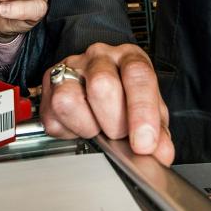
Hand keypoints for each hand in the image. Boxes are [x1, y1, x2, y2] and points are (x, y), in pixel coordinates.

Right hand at [40, 43, 173, 164]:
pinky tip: (81, 126)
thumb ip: (157, 130)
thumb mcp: (149, 108)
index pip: (137, 75)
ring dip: (87, 125)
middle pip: (101, 85)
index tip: (144, 143)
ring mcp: (70, 68)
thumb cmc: (126, 92)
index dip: (142, 112)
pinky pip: (53, 117)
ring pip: (68, 98)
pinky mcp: (49, 85)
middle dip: (113, 122)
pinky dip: (69, 131)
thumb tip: (161, 152)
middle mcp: (99, 57)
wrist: (97, 77)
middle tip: (118, 133)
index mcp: (129, 57)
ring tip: (97, 128)